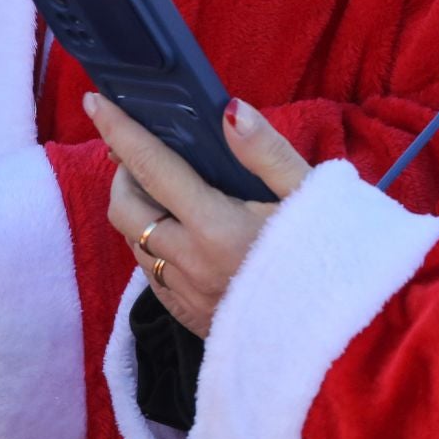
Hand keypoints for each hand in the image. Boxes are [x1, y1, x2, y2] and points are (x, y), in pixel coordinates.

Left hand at [87, 93, 310, 336]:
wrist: (342, 338)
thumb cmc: (331, 256)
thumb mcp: (310, 194)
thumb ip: (265, 150)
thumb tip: (227, 109)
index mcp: (216, 226)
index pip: (151, 167)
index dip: (119, 130)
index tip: (95, 101)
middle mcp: (190, 261)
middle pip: (125, 209)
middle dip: (123, 174)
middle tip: (145, 154)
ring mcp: (186, 294)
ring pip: (135, 244)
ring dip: (139, 212)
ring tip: (167, 192)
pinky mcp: (189, 317)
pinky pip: (152, 275)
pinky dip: (155, 245)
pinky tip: (186, 235)